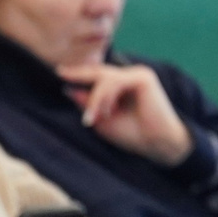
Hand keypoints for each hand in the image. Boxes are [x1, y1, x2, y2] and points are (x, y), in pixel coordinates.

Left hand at [59, 62, 190, 164]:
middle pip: (98, 72)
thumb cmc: (132, 135)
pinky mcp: (143, 77)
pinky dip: (105, 97)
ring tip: (92, 119)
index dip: (79, 74)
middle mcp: (130, 76)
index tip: (60, 71)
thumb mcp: (101, 119)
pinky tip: (106, 112)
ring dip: (94, 100)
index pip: (97, 76)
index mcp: (122, 85)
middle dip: (79, 76)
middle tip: (61, 72)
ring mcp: (137, 74)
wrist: (157, 144)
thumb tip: (67, 89)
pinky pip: (114, 82)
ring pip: (104, 79)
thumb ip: (87, 104)